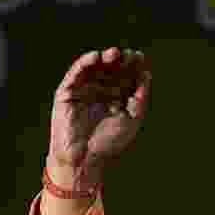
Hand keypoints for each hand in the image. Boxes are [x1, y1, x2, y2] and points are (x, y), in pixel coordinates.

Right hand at [48, 48, 150, 181]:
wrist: (84, 160)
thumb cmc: (108, 143)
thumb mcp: (132, 119)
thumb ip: (140, 98)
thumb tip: (147, 74)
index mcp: (116, 97)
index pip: (125, 76)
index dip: (132, 66)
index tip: (140, 58)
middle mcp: (99, 91)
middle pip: (111, 69)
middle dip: (120, 61)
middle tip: (129, 55)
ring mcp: (83, 90)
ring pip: (94, 68)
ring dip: (104, 58)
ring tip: (114, 54)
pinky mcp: (67, 92)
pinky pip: (75, 73)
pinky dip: (85, 63)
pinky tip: (96, 57)